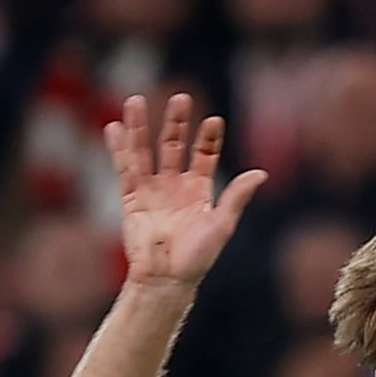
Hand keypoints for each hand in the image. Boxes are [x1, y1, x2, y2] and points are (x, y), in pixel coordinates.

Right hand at [107, 93, 265, 289]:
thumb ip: (237, 196)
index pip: (204, 156)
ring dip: (141, 127)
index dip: (209, 138)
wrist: (167, 279)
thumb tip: (261, 173)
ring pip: (145, 151)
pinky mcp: (131, 198)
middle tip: (181, 97)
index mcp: (200, 191)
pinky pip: (124, 169)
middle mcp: (175, 186)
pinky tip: (114, 128)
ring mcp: (152, 190)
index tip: (214, 120)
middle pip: (174, 146)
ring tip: (136, 100)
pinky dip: (119, 148)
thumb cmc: (198, 257)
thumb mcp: (222, 224)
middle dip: (177, 123)